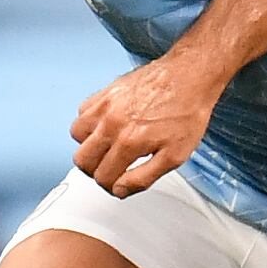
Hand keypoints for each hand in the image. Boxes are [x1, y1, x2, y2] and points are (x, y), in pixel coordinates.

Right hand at [71, 52, 219, 196]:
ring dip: (89, 146)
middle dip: (96, 170)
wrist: (190, 77)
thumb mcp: (175, 156)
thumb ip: (143, 178)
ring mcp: (105, 105)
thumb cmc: (187, 113)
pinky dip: (89, 123)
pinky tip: (107, 125)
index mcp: (129, 142)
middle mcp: (112, 123)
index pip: (103, 177)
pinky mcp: (105, 92)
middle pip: (82, 160)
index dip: (111, 186)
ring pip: (76, 136)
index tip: (118, 183)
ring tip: (108, 146)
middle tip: (111, 168)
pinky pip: (82, 112)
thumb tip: (120, 190)